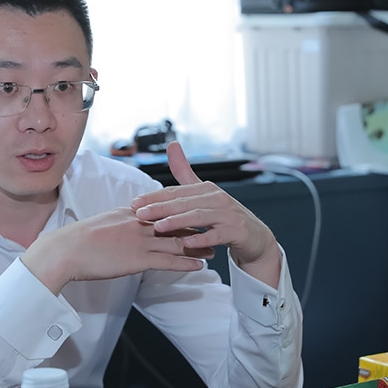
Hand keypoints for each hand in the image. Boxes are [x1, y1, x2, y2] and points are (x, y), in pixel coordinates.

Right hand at [21, 206, 211, 294]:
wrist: (65, 251)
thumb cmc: (76, 241)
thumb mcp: (100, 225)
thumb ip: (116, 225)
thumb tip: (122, 229)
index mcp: (129, 213)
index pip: (161, 210)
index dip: (180, 212)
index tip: (194, 213)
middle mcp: (139, 223)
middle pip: (175, 223)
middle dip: (196, 227)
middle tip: (212, 229)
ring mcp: (140, 241)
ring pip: (177, 241)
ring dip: (198, 246)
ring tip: (213, 250)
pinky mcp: (138, 259)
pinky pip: (169, 261)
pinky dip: (186, 263)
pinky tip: (199, 266)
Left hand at [130, 141, 281, 286]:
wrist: (254, 236)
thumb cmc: (224, 215)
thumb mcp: (204, 194)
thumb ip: (185, 173)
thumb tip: (172, 144)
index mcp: (206, 189)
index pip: (175, 192)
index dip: (154, 197)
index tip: (134, 203)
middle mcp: (217, 198)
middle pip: (184, 203)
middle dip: (160, 208)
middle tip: (140, 214)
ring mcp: (228, 214)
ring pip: (198, 217)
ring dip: (178, 222)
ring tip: (159, 227)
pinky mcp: (236, 231)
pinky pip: (217, 235)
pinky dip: (202, 238)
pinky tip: (188, 243)